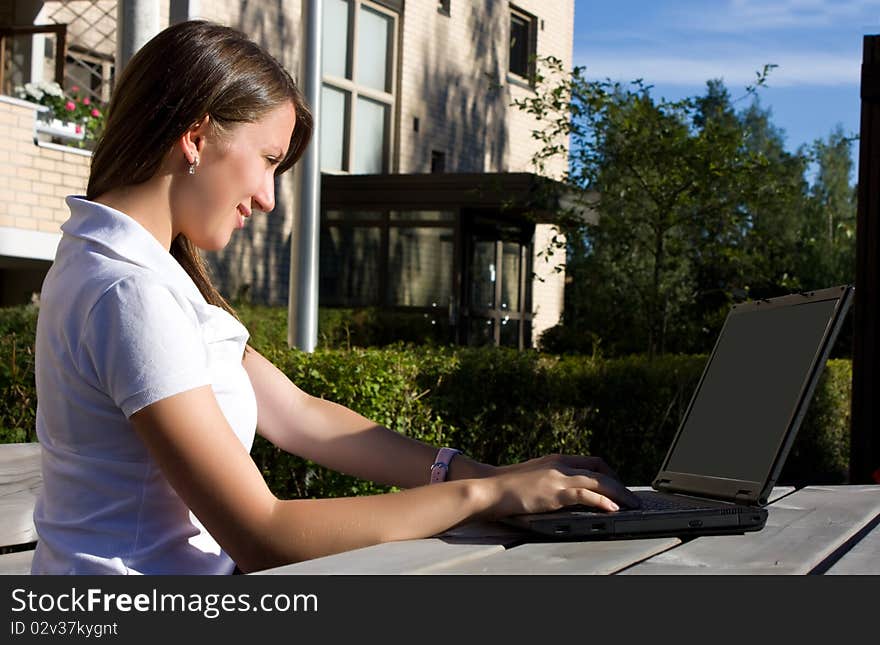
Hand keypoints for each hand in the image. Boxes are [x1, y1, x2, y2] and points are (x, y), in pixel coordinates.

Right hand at [484, 453, 640, 517]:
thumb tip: (567, 490)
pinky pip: (585, 494)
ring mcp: (559, 477)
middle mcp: (561, 464)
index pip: (593, 461)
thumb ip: (552, 478)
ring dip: (619, 493)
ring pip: (599, 480)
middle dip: (620, 483)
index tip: (617, 485)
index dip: (610, 472)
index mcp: (558, 459)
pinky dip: (602, 501)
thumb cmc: (509, 485)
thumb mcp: (536, 476)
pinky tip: (612, 508)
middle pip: (601, 468)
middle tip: (631, 498)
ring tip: (632, 505)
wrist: (491, 487)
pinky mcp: (555, 492)